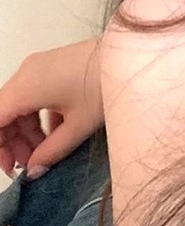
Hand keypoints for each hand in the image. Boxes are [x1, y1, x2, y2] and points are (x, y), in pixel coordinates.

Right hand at [0, 40, 102, 178]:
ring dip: (26, 131)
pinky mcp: (53, 66)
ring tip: (43, 153)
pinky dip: (38, 117)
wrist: (131, 53)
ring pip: (19, 104)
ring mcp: (40, 66)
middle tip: (29, 166)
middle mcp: (27, 72)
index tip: (11, 168)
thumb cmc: (104, 86)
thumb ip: (51, 152)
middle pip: (4, 112)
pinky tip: (55, 134)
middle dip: (12, 142)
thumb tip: (33, 171)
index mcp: (26, 85)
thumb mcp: (78, 126)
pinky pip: (34, 95)